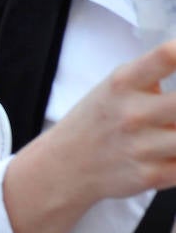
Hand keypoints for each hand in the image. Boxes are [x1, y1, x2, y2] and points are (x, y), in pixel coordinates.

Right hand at [36, 41, 175, 202]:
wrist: (67, 163)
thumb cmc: (101, 119)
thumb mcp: (118, 86)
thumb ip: (157, 75)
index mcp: (124, 82)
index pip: (166, 57)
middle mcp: (133, 113)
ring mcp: (142, 146)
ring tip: (173, 126)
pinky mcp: (152, 175)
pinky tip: (172, 149)